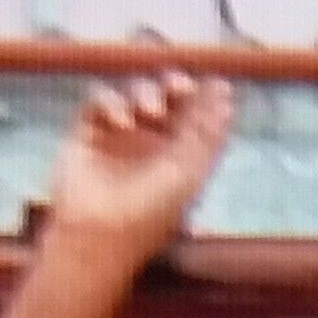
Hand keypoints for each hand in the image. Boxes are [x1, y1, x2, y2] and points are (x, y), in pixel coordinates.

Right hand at [41, 72, 235, 269]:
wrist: (97, 233)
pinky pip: (101, 100)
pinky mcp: (89, 130)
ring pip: (136, 93)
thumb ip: (207, 137)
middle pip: (168, 98)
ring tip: (151, 111)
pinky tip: (122, 122)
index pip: (197, 116)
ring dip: (146, 93)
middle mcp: (153, 142)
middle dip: (176, 85)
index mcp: (183, 155)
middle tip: (180, 86)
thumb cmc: (150, 212)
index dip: (208, 98)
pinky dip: (112, 103)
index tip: (218, 84)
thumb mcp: (187, 175)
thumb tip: (228, 100)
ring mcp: (121, 134)